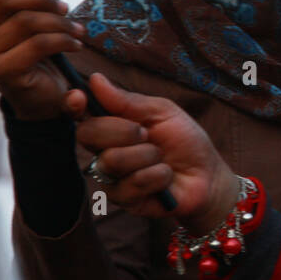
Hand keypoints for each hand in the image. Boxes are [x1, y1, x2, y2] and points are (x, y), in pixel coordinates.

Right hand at [0, 0, 85, 119]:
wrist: (43, 100)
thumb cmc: (36, 56)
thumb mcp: (26, 19)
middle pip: (5, 0)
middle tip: (66, 6)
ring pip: (27, 22)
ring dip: (60, 22)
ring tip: (78, 30)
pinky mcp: (3, 72)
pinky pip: (39, 43)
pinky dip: (64, 40)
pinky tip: (76, 45)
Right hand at [68, 72, 238, 230]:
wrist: (208, 175)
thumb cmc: (185, 141)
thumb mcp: (162, 112)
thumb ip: (128, 101)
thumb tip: (95, 80)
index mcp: (111, 125)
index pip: (79, 114)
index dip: (72, 105)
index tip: (79, 97)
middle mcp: (103, 149)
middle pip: (89, 134)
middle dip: (124, 130)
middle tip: (148, 135)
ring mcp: (110, 176)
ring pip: (111, 161)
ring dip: (146, 156)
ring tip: (161, 159)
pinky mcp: (122, 199)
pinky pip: (130, 184)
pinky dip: (156, 176)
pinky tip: (165, 177)